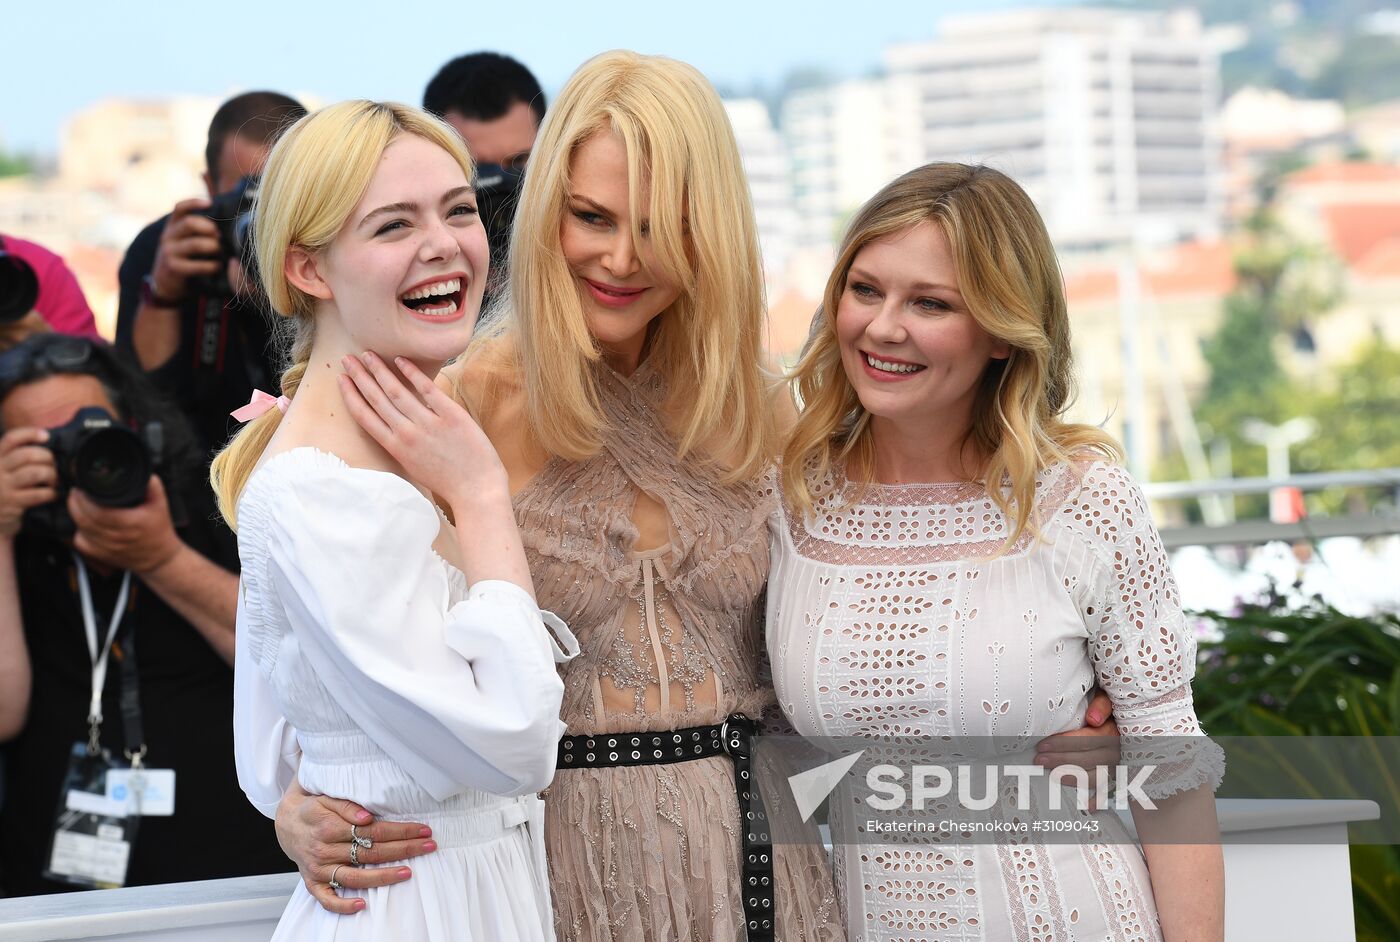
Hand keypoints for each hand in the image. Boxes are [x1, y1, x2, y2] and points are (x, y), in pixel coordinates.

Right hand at [0, 428, 56, 539]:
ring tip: (56, 481)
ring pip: (35, 473)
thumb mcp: (6, 470)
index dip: (29, 433)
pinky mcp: (12, 503)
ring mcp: (3, 487)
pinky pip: (38, 494)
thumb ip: (19, 458)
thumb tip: (48, 443)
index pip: (11, 439)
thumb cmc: (5, 490)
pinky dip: (51, 493)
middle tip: (56, 466)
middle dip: (48, 458)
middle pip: (28, 455)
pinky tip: (53, 495)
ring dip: (51, 475)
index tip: (46, 436)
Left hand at [69, 476, 181, 572]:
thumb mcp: (161, 504)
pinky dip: (78, 531)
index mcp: (130, 523)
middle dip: (75, 503)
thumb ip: (152, 486)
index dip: (84, 500)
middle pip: (85, 520)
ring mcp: (107, 548)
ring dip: (75, 515)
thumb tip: (143, 473)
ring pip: (81, 529)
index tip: (82, 488)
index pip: (98, 512)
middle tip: (76, 493)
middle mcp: (117, 537)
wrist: (159, 557)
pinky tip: (84, 523)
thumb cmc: (159, 531)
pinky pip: (81, 541)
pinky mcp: (100, 555)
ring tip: (78, 504)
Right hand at [150, 198, 219, 302]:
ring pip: (196, 244)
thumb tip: (227, 222)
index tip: (210, 202)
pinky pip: (198, 265)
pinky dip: (212, 266)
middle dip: (210, 228)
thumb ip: (198, 230)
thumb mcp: (185, 240)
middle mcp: (168, 236)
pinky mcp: (173, 268)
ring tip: (221, 252)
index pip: (180, 207)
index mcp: (172, 226)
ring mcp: (169, 252)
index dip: (194, 202)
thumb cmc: (184, 258)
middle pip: (190, 223)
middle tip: (220, 237)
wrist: (166, 284)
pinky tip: (217, 267)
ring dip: (214, 247)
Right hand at [275, 780, 436, 913]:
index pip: (374, 831)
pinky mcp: (312, 882)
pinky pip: (326, 899)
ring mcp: (319, 868)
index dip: (401, 830)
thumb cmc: (312, 807)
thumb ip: (346, 806)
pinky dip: (342, 905)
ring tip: (408, 872)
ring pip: (355, 877)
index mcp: (330, 826)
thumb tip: (367, 817)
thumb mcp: (326, 797)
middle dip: (403, 849)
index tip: (423, 830)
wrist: (284, 822)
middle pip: (370, 852)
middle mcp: (325, 849)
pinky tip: (361, 905)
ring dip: (383, 877)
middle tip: (429, 846)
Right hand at [339, 352, 508, 509]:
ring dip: (379, 370)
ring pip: (396, 391)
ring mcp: (429, 424)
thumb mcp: (415, 466)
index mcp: (396, 448)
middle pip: (377, 399)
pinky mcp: (451, 415)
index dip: (351, 396)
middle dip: (359, 376)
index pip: (365, 417)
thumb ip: (402, 444)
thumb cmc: (448, 481)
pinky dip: (412, 373)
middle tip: (347, 358)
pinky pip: (427, 389)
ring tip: (368, 354)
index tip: (342, 380)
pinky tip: (400, 360)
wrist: (477, 491)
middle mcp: (407, 434)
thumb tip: (396, 421)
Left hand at [1035, 689, 1120, 807]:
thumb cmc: (1115, 707)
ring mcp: (1121, 764)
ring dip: (1073, 778)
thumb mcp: (1110, 698)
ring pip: (1096, 775)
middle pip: (1087, 758)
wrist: (1140, 717)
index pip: (1086, 740)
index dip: (1063, 743)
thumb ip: (1102, 705)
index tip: (1043, 745)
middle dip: (1061, 760)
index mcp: (1114, 731)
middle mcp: (1119, 751)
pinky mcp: (1122, 773)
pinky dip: (1100, 799)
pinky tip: (1087, 806)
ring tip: (1052, 776)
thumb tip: (1092, 719)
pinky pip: (1112, 789)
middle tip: (1039, 760)